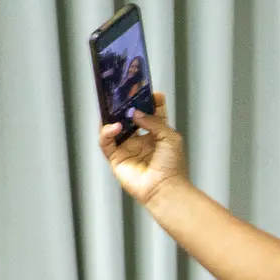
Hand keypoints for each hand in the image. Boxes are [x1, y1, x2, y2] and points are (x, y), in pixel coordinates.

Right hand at [99, 92, 187, 206]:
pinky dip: (107, 133)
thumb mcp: (170, 137)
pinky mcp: (116, 158)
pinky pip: (106, 143)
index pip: (151, 113)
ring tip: (115, 108)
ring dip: (113, 117)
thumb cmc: (172, 165)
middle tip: (122, 94)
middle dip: (125, 106)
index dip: (149, 102)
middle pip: (129, 118)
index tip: (147, 91)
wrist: (165, 188)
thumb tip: (136, 112)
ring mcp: (127, 149)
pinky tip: (115, 127)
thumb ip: (154, 121)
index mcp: (156, 135)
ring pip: (114, 128)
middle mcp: (140, 140)